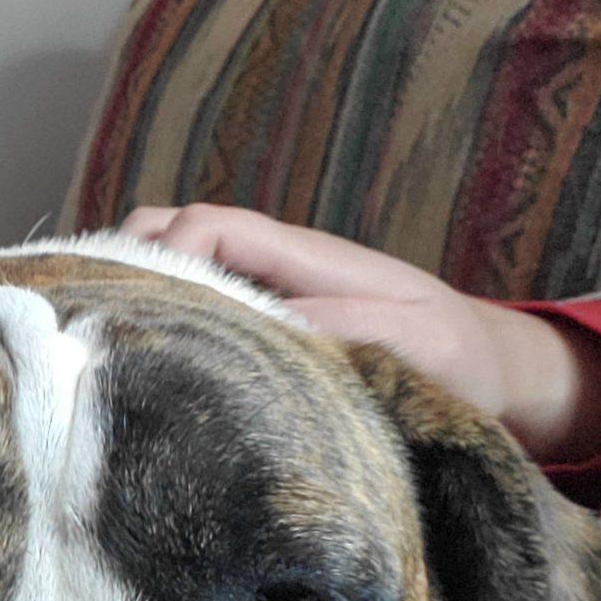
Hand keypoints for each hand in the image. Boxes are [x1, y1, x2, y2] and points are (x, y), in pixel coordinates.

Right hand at [122, 204, 600, 465]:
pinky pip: (192, 310)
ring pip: (171, 268)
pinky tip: (143, 364)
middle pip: (170, 232)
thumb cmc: (457, 356)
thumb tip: (257, 322)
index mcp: (301, 255)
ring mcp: (260, 293)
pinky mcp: (259, 329)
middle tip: (108, 324)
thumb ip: (338, 322)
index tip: (152, 313)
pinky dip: (157, 323)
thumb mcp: (413, 340)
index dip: (166, 255)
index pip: (209, 225)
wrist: (492, 375)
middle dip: (130, 264)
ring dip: (138, 292)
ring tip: (114, 343)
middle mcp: (270, 265)